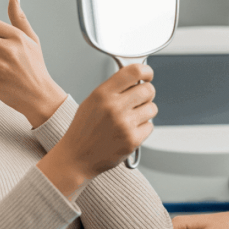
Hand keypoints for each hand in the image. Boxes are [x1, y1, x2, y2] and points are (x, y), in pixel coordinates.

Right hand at [53, 63, 156, 178]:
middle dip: (147, 94)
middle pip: (148, 90)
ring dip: (145, 112)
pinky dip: (142, 128)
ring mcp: (124, 124)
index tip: (147, 75)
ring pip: (152, 108)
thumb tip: (136, 78)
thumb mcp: (92, 101)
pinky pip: (150, 126)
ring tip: (131, 118)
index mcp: (103, 94)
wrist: (76, 158)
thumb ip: (113, 89)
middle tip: (140, 100)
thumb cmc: (84, 129)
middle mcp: (114, 107)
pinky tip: (128, 131)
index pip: (134, 71)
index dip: (146, 71)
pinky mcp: (132, 140)